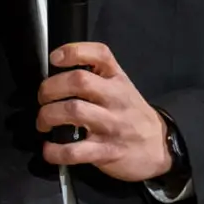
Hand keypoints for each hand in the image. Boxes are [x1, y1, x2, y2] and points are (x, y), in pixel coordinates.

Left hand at [38, 42, 170, 181]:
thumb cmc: (132, 115)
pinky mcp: (107, 151)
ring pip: (73, 111)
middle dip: (50, 88)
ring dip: (48, 116)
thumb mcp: (122, 88)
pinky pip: (75, 151)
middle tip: (43, 99)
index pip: (99, 54)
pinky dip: (55, 151)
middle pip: (78, 81)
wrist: (160, 146)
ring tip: (44, 123)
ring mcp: (112, 125)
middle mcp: (115, 98)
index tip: (55, 59)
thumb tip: (57, 75)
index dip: (74, 51)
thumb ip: (97, 78)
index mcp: (117, 79)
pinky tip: (49, 149)